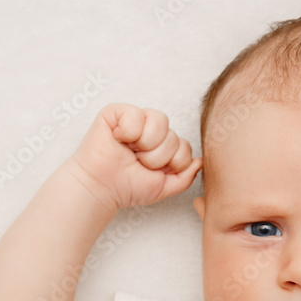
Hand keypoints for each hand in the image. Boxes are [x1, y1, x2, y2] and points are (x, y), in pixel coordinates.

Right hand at [68, 103, 202, 209]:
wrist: (101, 188)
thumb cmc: (127, 187)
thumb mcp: (164, 187)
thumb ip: (185, 176)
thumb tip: (200, 161)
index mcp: (164, 145)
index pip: (185, 146)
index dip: (172, 163)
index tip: (152, 171)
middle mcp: (152, 130)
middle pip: (174, 136)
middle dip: (156, 157)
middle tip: (137, 163)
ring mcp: (136, 119)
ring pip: (160, 122)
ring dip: (144, 144)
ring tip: (129, 151)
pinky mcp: (117, 112)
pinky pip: (136, 114)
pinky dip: (127, 132)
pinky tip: (117, 139)